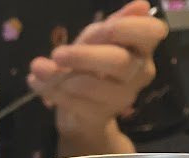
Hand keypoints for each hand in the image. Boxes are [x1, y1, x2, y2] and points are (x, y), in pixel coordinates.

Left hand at [27, 0, 167, 154]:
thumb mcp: (97, 40)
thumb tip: (141, 5)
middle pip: (118, 61)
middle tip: (57, 53)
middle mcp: (140, 72)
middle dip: (84, 56)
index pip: (152, 32)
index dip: (128, 28)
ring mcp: (122, 97)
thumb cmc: (92, 67)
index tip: (104, 28)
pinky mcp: (100, 116)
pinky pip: (73, 102)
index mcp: (143, 46)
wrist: (82, 113)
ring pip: (91, 86)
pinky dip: (50, 90)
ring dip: (59, 76)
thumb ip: (111, 25)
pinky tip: (37, 81)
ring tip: (38, 68)